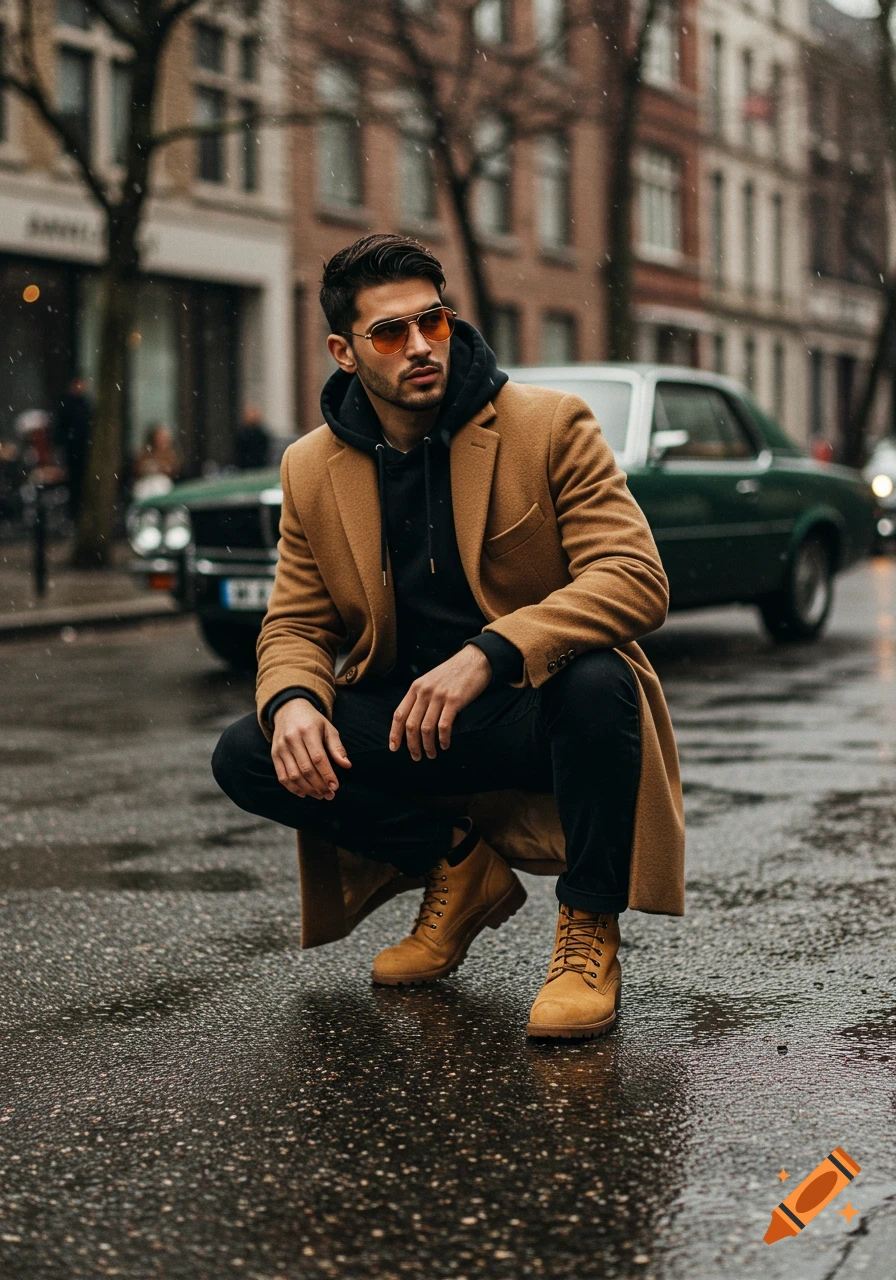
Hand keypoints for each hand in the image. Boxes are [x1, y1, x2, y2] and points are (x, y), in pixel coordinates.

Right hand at [271, 699, 350, 799]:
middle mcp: (292, 739)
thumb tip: (347, 765)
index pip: (318, 758)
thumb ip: (337, 747)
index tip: (335, 787)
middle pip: (306, 769)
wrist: (289, 710)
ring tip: (320, 796)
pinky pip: (282, 776)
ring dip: (308, 789)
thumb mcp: (328, 729)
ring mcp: (281, 748)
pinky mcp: (274, 754)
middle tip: (329, 795)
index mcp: (308, 731)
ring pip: (293, 775)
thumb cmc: (313, 722)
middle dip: (319, 785)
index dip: (327, 774)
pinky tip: (304, 793)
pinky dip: (292, 788)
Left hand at [390, 646, 491, 760]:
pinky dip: (442, 739)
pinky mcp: (454, 700)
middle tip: (416, 757)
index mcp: (416, 687)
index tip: (394, 748)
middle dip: (412, 745)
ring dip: (427, 746)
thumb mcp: (431, 680)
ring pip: (426, 728)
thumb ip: (421, 696)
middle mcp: (424, 692)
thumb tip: (414, 721)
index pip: (399, 714)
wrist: (475, 660)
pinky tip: (445, 745)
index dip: (395, 733)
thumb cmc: (454, 673)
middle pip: (411, 725)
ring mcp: (439, 696)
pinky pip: (444, 726)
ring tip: (431, 754)